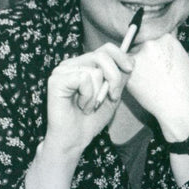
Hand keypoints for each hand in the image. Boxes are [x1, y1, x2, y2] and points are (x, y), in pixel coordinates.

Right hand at [45, 43, 134, 159]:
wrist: (75, 140)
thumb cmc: (91, 120)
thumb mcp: (112, 96)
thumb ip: (120, 78)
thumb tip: (132, 59)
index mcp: (84, 65)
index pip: (105, 49)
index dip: (120, 56)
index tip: (130, 68)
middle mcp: (72, 64)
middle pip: (102, 56)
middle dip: (114, 78)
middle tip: (112, 97)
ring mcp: (62, 70)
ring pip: (95, 70)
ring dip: (98, 94)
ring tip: (89, 106)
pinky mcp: (56, 79)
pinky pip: (84, 79)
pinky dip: (88, 96)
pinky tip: (81, 106)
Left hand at [125, 33, 188, 141]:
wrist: (179, 106)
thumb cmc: (184, 86)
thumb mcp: (183, 59)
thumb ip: (170, 48)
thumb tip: (163, 39)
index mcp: (165, 38)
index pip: (153, 38)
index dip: (155, 52)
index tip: (159, 63)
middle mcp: (150, 44)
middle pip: (141, 46)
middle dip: (145, 58)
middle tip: (155, 74)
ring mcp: (138, 57)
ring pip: (132, 58)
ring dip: (137, 67)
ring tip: (151, 82)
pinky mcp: (128, 71)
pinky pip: (126, 71)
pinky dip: (133, 79)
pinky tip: (146, 87)